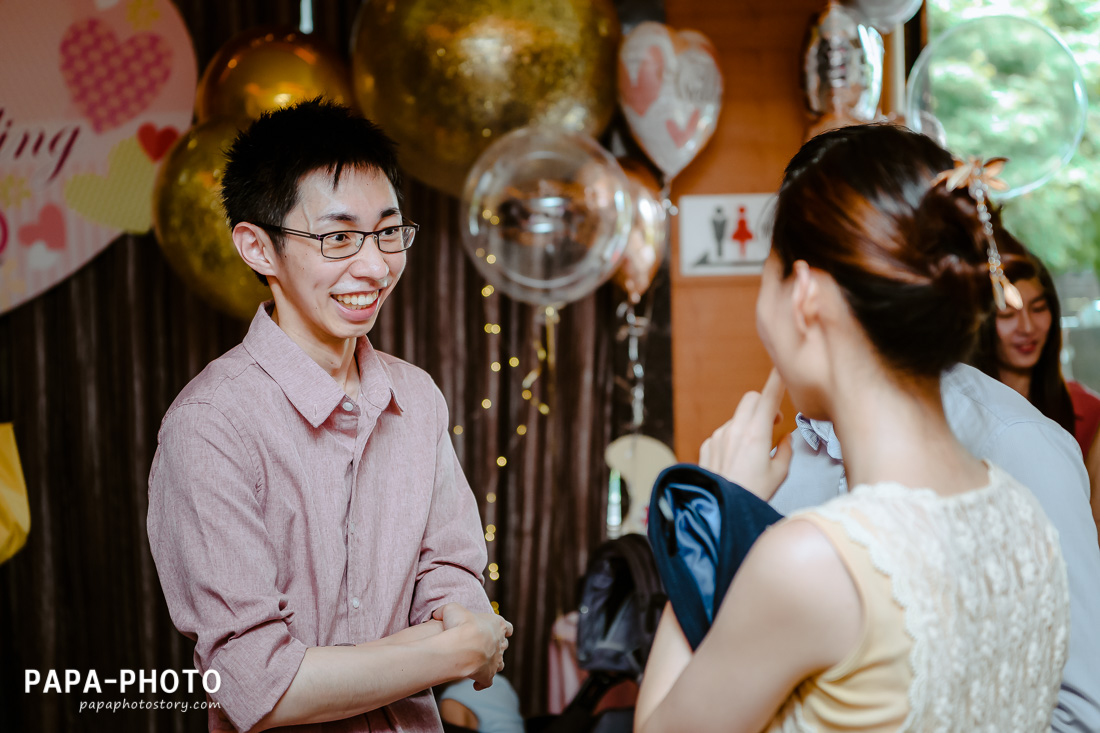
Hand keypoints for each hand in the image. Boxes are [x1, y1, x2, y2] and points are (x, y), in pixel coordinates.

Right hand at [432, 603, 512, 689]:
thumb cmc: (459, 625)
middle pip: (504, 645)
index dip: (503, 629)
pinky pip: (487, 682)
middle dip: (496, 646)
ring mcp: (496, 661)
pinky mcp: (488, 676)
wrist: (462, 646)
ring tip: (481, 664)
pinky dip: (482, 683)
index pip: (507, 627)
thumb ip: (447, 611)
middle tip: (483, 646)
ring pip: (499, 664)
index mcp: (498, 625)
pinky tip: (475, 684)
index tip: (498, 630)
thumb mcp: (451, 609)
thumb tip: (439, 614)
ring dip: (492, 664)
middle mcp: (500, 643)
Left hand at [699, 368, 792, 500]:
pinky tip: (736, 459)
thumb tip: (785, 438)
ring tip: (753, 450)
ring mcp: (718, 435)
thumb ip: (785, 450)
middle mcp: (735, 429)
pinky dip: (733, 438)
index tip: (782, 368)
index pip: (769, 396)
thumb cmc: (752, 493)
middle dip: (764, 403)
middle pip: (751, 399)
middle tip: (772, 422)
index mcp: (756, 433)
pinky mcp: (707, 444)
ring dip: (748, 423)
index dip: (777, 380)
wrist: (722, 508)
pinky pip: (724, 432)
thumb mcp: (780, 474)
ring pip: (737, 417)